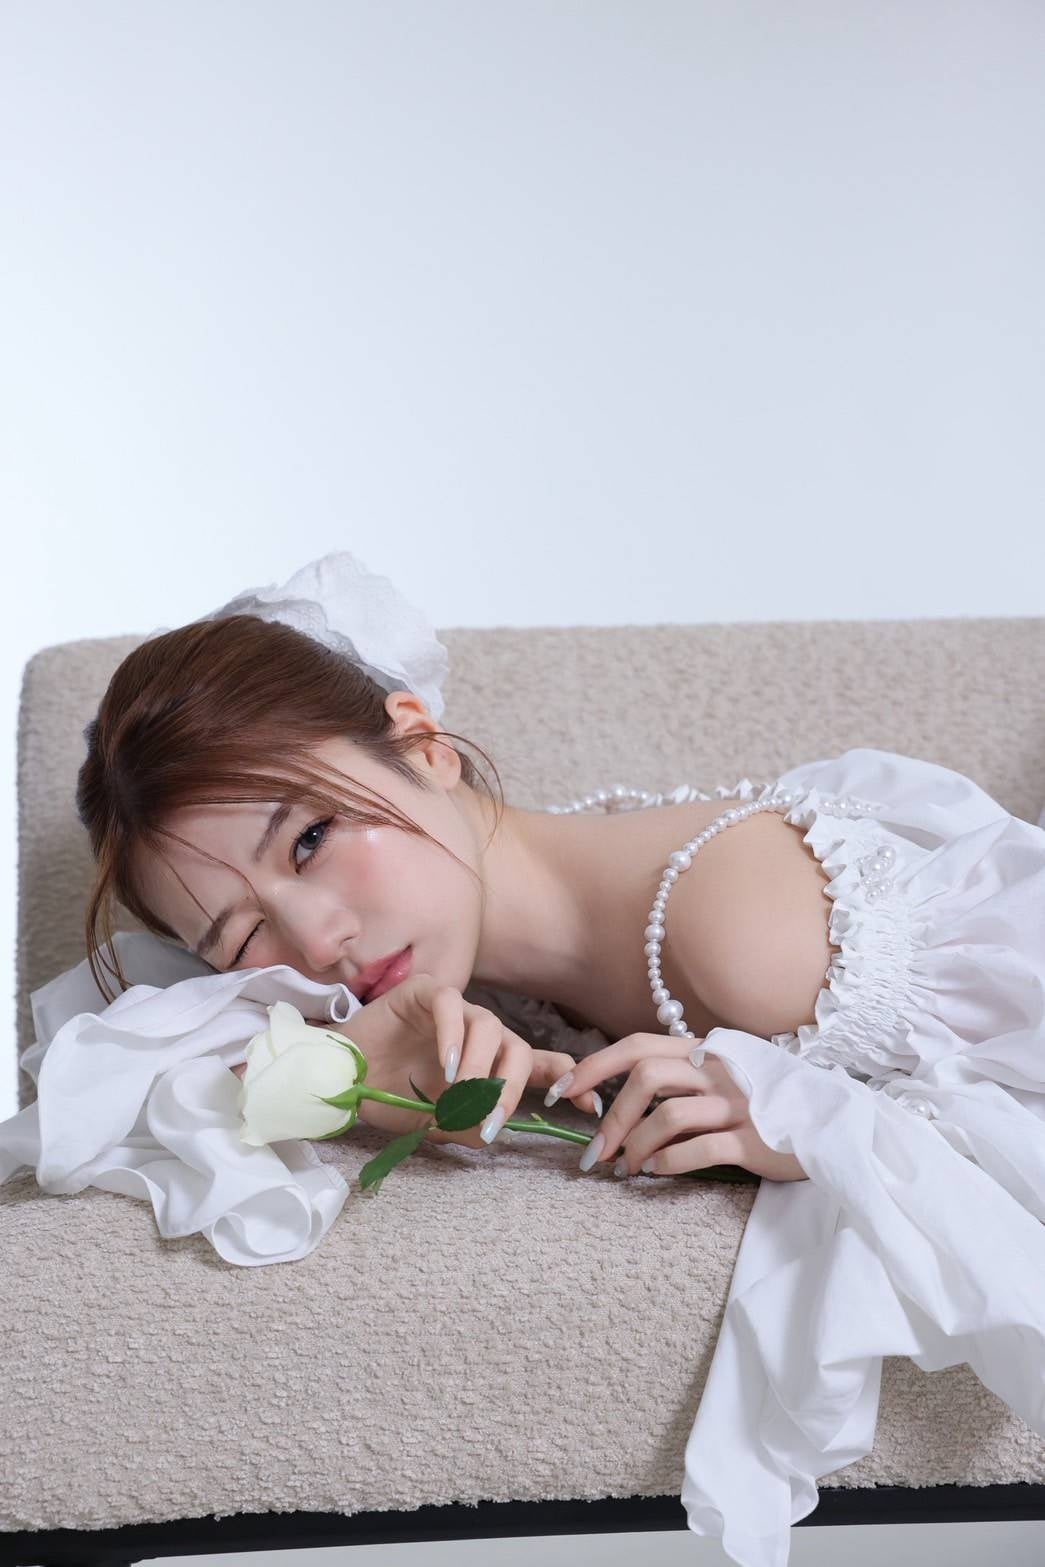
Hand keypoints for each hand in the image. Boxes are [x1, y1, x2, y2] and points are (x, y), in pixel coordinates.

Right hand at [253, 973, 600, 1150]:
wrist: (341, 1077)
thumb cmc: (390, 1097)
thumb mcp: (436, 1122)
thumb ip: (468, 1124)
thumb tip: (490, 1131)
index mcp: (489, 1062)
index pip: (539, 1065)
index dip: (567, 1080)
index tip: (591, 1104)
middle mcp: (480, 1033)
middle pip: (519, 1049)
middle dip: (511, 1088)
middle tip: (491, 1117)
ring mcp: (457, 1010)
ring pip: (491, 1028)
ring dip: (479, 1067)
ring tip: (460, 1094)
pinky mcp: (428, 993)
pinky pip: (453, 1006)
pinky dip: (453, 1037)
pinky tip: (445, 1066)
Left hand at [555, 1033, 807, 1181]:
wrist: (830, 1124)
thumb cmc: (764, 1102)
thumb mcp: (721, 1078)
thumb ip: (680, 1080)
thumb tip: (619, 1101)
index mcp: (705, 1050)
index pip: (637, 1047)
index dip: (595, 1067)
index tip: (564, 1092)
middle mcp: (719, 1070)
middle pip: (646, 1079)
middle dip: (611, 1118)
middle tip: (595, 1153)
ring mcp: (738, 1104)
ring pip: (669, 1115)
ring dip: (636, 1145)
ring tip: (627, 1167)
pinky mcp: (755, 1141)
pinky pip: (700, 1149)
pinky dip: (670, 1162)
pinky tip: (656, 1173)